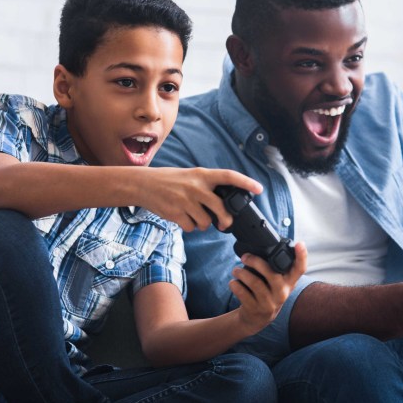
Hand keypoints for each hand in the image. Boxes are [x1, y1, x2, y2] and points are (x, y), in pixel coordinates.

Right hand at [141, 167, 261, 231]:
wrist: (143, 184)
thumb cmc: (170, 180)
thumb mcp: (191, 176)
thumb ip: (207, 186)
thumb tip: (224, 204)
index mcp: (202, 174)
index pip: (229, 176)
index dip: (246, 183)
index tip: (259, 189)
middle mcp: (196, 187)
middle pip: (221, 208)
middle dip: (226, 220)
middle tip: (225, 224)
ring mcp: (185, 200)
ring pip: (205, 221)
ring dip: (203, 224)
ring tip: (194, 216)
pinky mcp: (176, 213)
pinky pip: (191, 227)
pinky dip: (189, 227)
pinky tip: (183, 218)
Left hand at [231, 242, 308, 333]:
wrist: (257, 319)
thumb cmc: (268, 294)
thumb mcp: (277, 283)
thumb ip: (276, 269)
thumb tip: (264, 248)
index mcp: (289, 283)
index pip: (300, 269)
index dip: (302, 256)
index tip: (300, 244)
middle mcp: (282, 293)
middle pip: (272, 274)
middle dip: (256, 262)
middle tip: (245, 257)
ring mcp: (269, 303)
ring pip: (255, 283)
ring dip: (242, 273)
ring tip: (236, 270)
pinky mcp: (255, 309)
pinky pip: (243, 294)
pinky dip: (236, 285)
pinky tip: (234, 282)